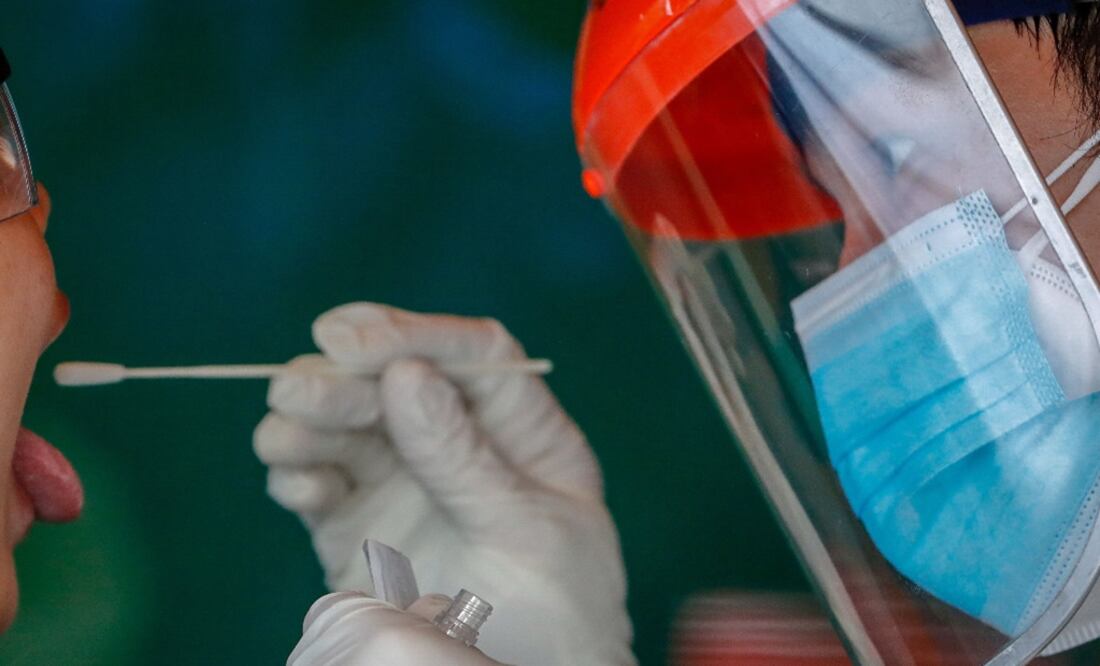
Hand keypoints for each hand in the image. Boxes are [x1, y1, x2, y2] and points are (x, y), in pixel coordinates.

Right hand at [254, 303, 635, 664]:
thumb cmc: (554, 610)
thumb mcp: (525, 528)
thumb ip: (464, 456)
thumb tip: (406, 373)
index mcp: (523, 429)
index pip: (474, 355)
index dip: (413, 333)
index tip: (351, 338)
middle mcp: (458, 441)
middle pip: (396, 381)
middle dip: (343, 379)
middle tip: (296, 388)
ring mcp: (405, 479)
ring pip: (346, 428)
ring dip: (307, 422)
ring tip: (283, 436)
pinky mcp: (359, 522)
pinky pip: (320, 483)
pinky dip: (298, 474)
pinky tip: (297, 484)